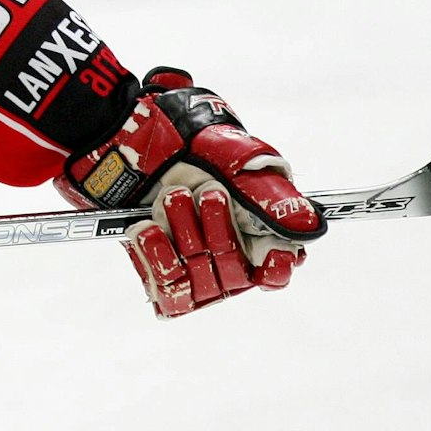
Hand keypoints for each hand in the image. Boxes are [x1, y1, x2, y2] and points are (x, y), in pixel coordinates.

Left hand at [57, 67, 323, 316]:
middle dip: (219, 232)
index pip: (276, 272)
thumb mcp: (230, 155)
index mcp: (251, 230)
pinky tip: (146, 229)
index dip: (276, 269)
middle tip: (204, 194)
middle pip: (236, 274)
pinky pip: (169, 291)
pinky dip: (158, 260)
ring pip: (202, 280)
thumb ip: (270, 191)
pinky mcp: (154, 269)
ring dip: (186, 234)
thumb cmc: (180, 141)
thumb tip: (309, 224)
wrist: (121, 140)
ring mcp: (188, 264)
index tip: (272, 254)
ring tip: (170, 197)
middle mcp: (222, 253)